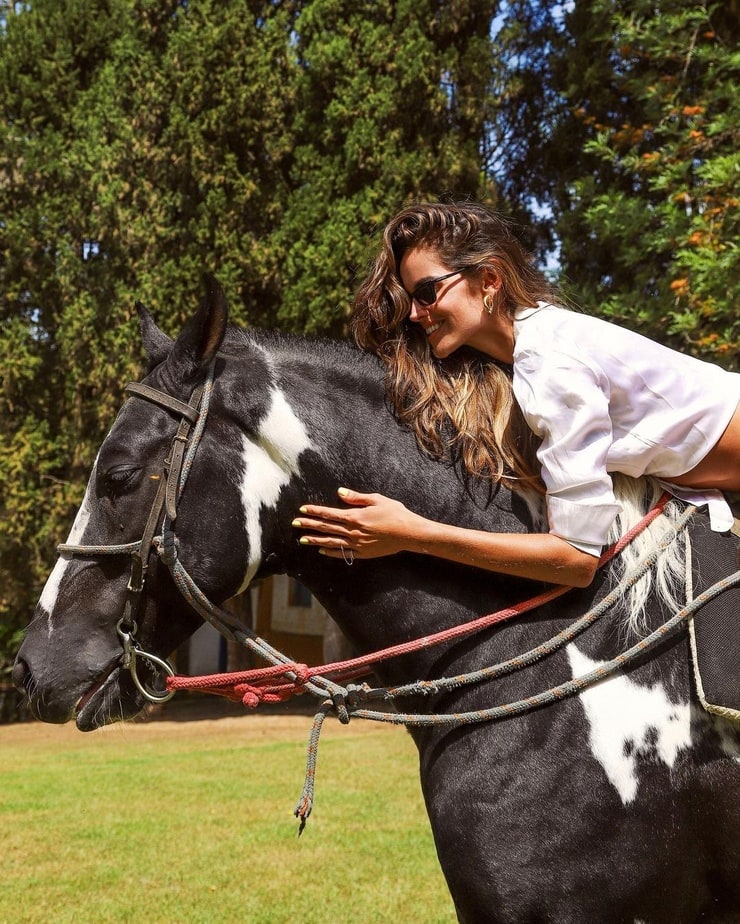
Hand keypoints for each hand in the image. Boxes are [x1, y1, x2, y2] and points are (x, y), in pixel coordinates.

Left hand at [292, 487, 417, 559]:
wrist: (409, 533)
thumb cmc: (395, 513)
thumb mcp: (377, 499)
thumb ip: (357, 497)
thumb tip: (340, 492)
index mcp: (355, 516)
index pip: (329, 514)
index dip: (315, 511)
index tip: (302, 510)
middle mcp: (353, 531)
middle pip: (326, 527)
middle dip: (309, 525)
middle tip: (295, 524)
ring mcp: (357, 544)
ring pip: (331, 542)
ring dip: (315, 540)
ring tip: (302, 539)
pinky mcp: (363, 553)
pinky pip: (343, 553)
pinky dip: (331, 552)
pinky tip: (321, 550)